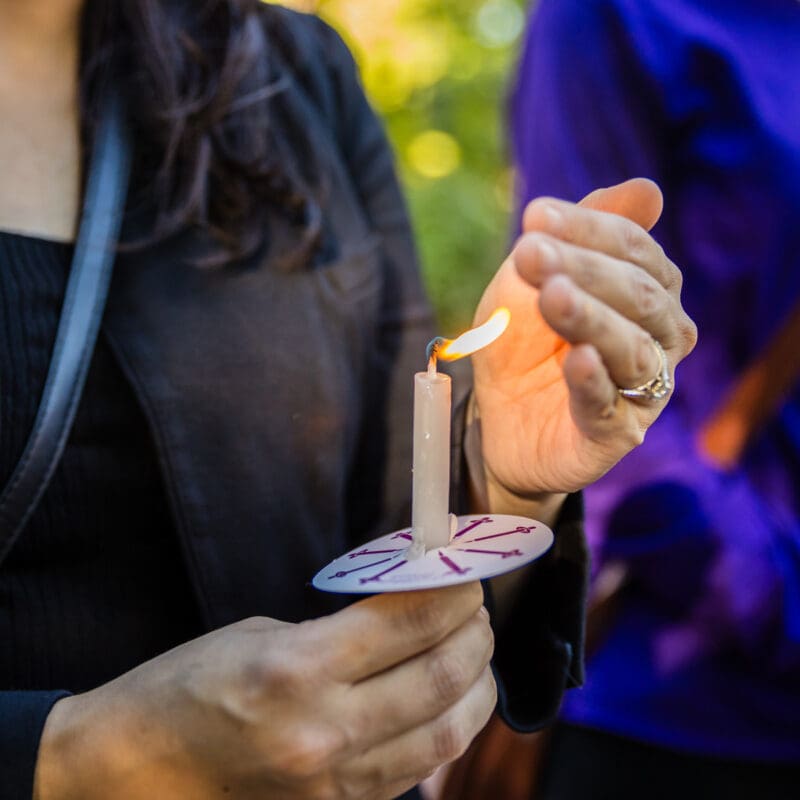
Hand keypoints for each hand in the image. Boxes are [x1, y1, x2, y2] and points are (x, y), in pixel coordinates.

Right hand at [35, 583, 494, 799]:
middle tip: (478, 611)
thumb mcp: (262, 634)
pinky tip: (450, 707)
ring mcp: (333, 784)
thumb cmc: (188, 684)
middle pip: (437, 680)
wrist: (137, 771)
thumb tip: (406, 618)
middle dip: (473, 638)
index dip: (449, 594)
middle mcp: (324, 731)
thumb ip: (339, 633)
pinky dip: (444, 735)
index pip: (407, 624)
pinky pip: (413, 774)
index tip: (465, 575)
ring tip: (477, 658)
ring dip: (474, 691)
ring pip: (442, 737)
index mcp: (297, 669)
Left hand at [472, 178, 696, 497]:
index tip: (535, 216)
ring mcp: (644, 389)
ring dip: (590, 318)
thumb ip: (586, 235)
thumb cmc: (526, 339)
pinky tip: (575, 358)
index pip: (634, 250)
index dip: (588, 229)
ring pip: (631, 349)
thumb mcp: (540, 279)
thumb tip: (648, 190)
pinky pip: (609, 405)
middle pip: (639, 295)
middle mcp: (662, 338)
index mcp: (652, 291)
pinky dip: (594, 381)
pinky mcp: (617, 434)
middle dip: (585, 269)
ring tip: (552, 296)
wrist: (499, 415)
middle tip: (530, 253)